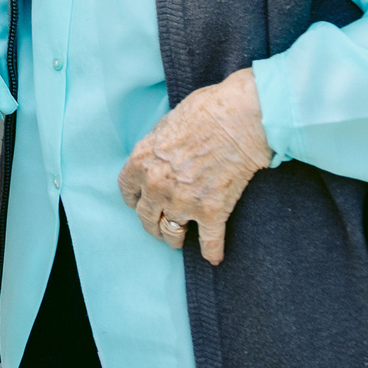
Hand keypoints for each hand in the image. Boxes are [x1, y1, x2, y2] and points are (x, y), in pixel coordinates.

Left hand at [118, 68, 271, 266]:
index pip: (127, 190)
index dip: (134, 200)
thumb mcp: (166, 123)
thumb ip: (157, 148)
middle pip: (146, 217)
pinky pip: (209, 242)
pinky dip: (212, 252)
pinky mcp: (212, 211)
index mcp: (142, 160)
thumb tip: (159, 158)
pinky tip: (213, 257)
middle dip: (152, 224)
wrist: (240, 118)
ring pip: (172, 233)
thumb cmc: (206, 110)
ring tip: (181, 240)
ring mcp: (184, 200)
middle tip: (159, 227)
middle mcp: (157, 185)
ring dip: (175, 239)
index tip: (140, 203)